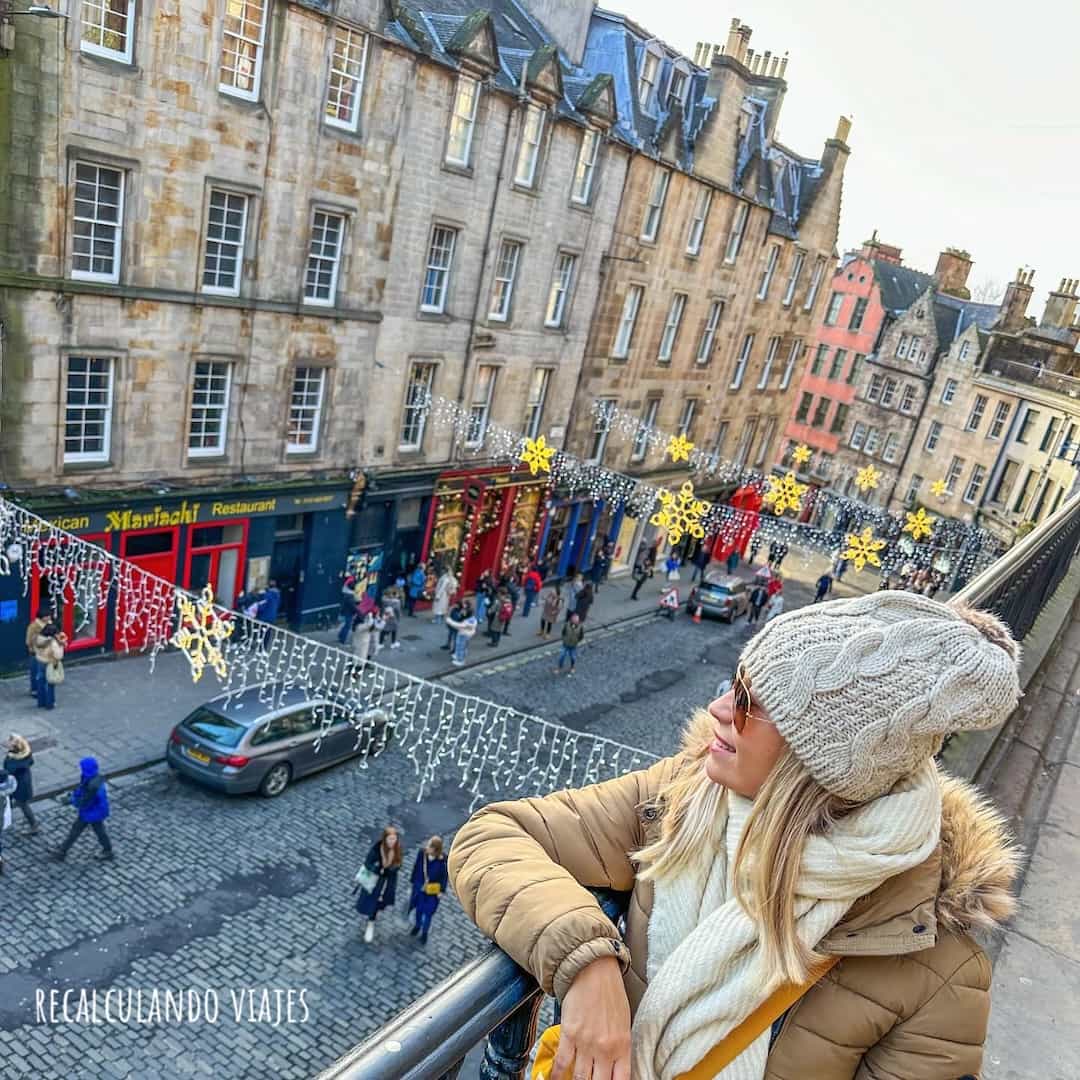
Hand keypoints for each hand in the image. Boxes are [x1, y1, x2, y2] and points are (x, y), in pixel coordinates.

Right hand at [552, 956, 631, 1079]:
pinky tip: (555, 1079)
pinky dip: (557, 1075)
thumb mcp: (624, 1021)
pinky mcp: (569, 1034)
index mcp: (622, 1045)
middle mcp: (605, 1048)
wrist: (593, 968)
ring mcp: (586, 1043)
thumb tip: (614, 1065)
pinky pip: (562, 1062)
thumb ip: (620, 1046)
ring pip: (580, 1078)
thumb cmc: (610, 991)